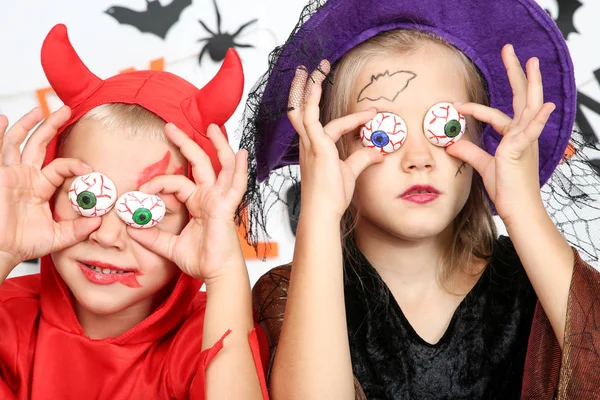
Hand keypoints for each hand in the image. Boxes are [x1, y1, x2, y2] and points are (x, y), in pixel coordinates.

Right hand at [0, 106, 100, 267]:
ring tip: (40, 109)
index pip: (61, 167)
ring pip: (19, 142)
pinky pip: (0, 150)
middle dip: (52, 125)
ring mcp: (10, 174)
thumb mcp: (59, 236)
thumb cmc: (23, 244)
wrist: (2, 251)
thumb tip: (100, 221)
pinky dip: (0, 133)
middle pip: (40, 144)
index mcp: (41, 187)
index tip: (89, 169)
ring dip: (29, 124)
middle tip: (66, 110)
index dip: (75, 165)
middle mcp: (26, 177)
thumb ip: (79, 228)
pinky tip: (3, 119)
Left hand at [126, 123, 247, 283]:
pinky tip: (242, 153)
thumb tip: (132, 228)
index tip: (142, 190)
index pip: (177, 183)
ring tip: (210, 127)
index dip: (158, 183)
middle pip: (199, 163)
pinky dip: (240, 169)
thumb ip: (152, 236)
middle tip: (169, 127)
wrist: (215, 273)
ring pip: (221, 166)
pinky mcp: (227, 207)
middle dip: (185, 143)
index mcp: (198, 203)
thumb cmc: (200, 260)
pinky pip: (236, 185)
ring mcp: (220, 199)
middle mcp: (210, 197)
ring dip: (217, 146)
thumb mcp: (169, 246)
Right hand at [287, 61, 382, 218]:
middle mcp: (309, 144)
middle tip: (309, 70)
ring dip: (309, 88)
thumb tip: (379, 151)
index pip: (332, 127)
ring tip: (314, 68)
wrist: (323, 211)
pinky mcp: (315, 146)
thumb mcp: (351, 172)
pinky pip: (310, 117)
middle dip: (304, 90)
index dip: (354, 120)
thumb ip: (363, 159)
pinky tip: (317, 85)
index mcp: (316, 150)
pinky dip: (313, 100)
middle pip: (300, 110)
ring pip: (303, 109)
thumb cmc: (331, 196)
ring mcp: (310, 144)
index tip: (372, 115)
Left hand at [445, 44, 554, 225]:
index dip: (476, 110)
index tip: (457, 107)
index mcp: (515, 137)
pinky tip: (546, 105)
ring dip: (530, 83)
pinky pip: (531, 131)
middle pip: (521, 97)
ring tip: (530, 61)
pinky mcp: (522, 150)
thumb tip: (452, 144)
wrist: (517, 208)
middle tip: (510, 51)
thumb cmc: (505, 189)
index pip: (496, 115)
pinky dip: (538, 118)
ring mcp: (525, 140)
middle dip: (516, 73)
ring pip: (529, 106)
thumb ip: (470, 152)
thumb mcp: (484, 166)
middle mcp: (523, 134)